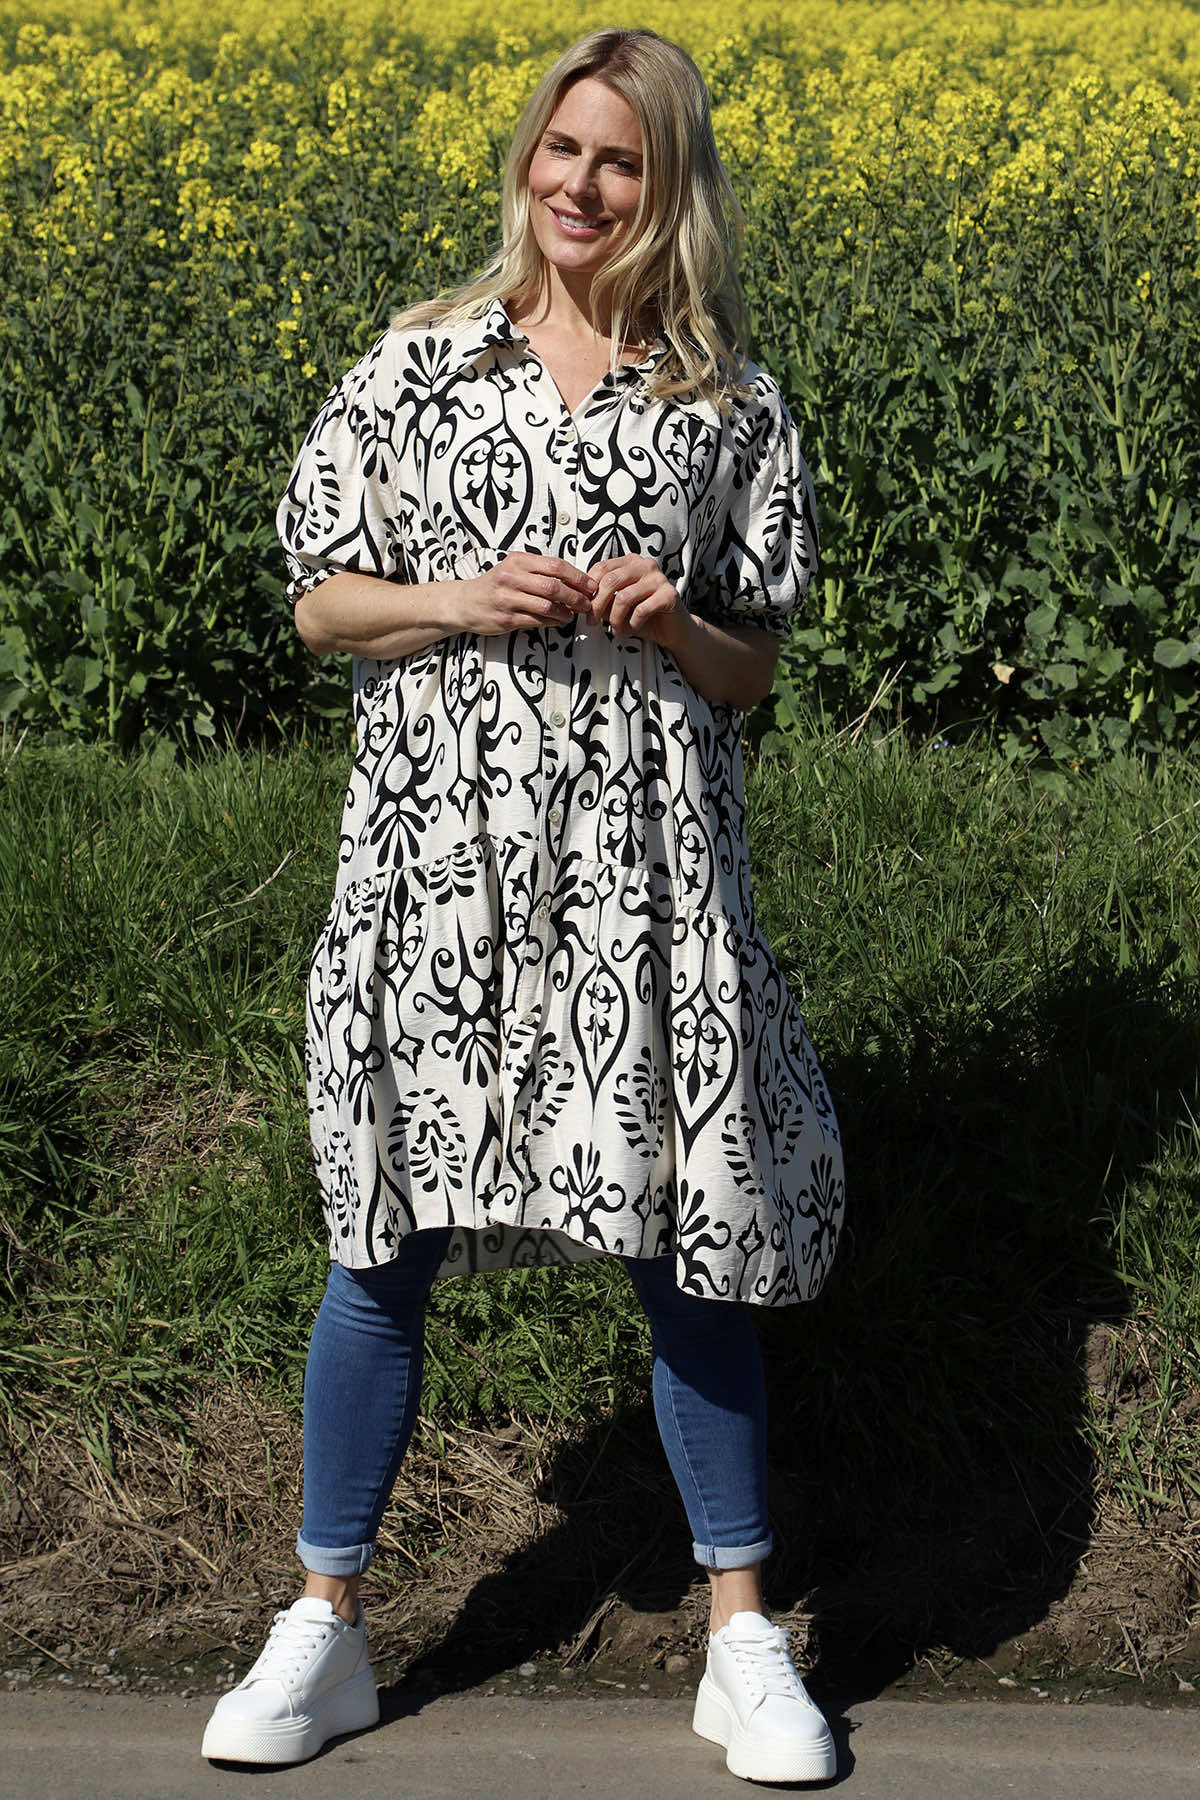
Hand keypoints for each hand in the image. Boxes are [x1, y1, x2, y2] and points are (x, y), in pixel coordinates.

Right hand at [454, 552, 595, 635]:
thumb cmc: (496, 585)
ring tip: (571, 615)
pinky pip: (536, 621)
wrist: (466, 602)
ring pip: (547, 606)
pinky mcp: (506, 618)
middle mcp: (511, 578)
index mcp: (518, 561)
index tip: (590, 586)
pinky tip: (557, 621)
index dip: (577, 577)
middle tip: (586, 604)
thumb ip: (539, 571)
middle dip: (576, 597)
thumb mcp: (514, 568)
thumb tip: (574, 580)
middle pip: (554, 587)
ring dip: (564, 613)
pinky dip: (551, 622)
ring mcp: (508, 599)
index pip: (555, 566)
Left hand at [587, 555, 690, 648]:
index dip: (589, 590)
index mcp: (630, 562)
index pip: (601, 568)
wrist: (672, 630)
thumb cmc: (642, 616)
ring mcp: (659, 578)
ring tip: (616, 630)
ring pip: (624, 597)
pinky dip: (633, 624)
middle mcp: (645, 564)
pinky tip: (634, 628)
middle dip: (597, 606)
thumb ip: (600, 600)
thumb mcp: (616, 607)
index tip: (584, 610)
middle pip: (610, 581)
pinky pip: (642, 610)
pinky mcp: (670, 594)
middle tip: (593, 623)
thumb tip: (577, 602)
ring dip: (615, 619)